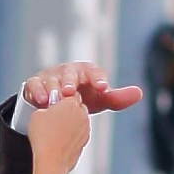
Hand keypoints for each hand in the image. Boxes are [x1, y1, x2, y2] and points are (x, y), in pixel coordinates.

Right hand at [21, 61, 141, 114]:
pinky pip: (35, 85)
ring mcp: (51, 76)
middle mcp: (69, 71)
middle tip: (71, 92)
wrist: (58, 101)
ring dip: (53, 88)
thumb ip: (117, 98)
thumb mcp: (100, 100)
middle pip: (71, 73)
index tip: (103, 87)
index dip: (99, 78)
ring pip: (52, 79)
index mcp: (87, 72)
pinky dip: (37, 92)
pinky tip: (42, 102)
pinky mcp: (35, 83)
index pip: (94, 72)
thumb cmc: (83, 97)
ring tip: (55, 99)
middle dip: (71, 81)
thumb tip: (139, 93)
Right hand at [25, 86, 93, 173]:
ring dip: (71, 122)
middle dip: (68, 110)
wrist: (51, 161)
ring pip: (79, 121)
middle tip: (54, 116)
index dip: (61, 99)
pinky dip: (72, 135)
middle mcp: (82, 114)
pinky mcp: (85, 142)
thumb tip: (49, 110)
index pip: (71, 94)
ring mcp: (85, 129)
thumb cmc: (44, 137)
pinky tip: (60, 140)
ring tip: (56, 130)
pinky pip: (79, 134)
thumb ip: (46, 107)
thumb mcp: (37, 114)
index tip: (54, 104)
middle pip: (77, 107)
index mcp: (71, 104)